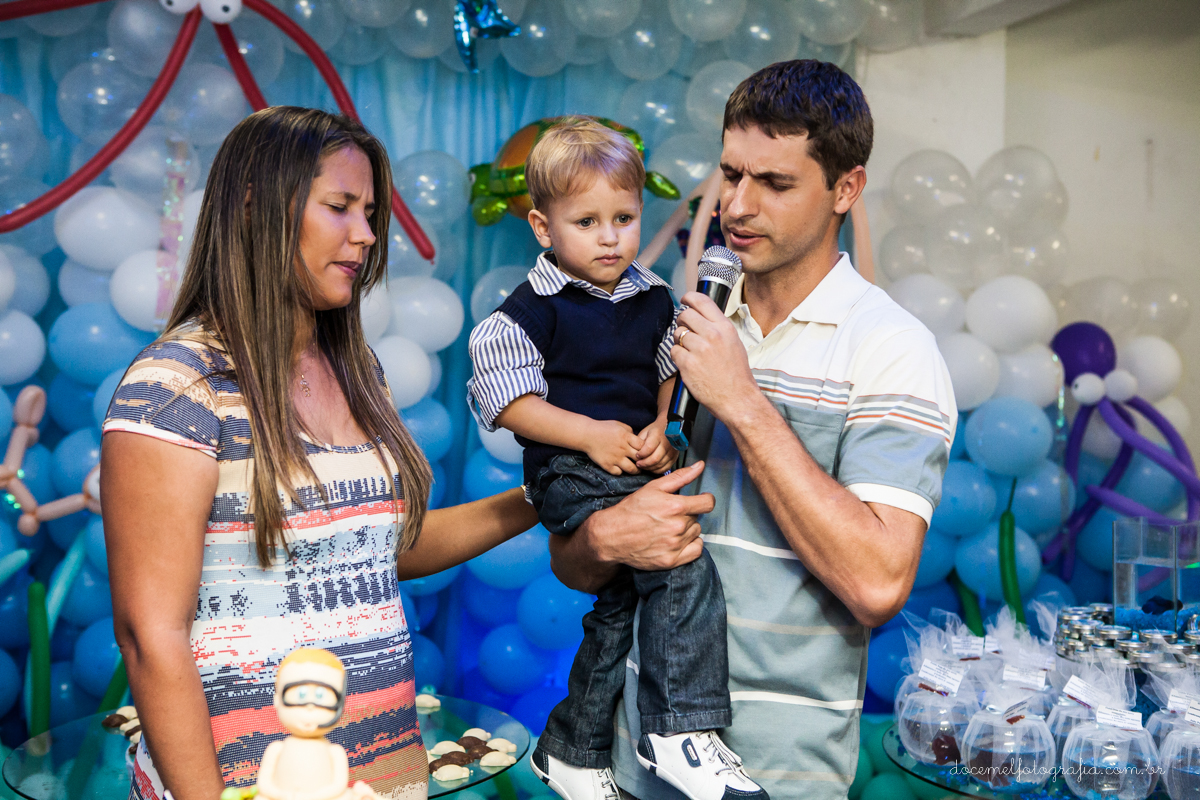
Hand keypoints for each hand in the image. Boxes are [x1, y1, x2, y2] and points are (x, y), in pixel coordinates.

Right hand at [582, 462, 713, 572]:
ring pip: (696, 533)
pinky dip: (691, 545)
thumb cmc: (631, 510)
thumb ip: (680, 477)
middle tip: (670, 515)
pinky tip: (679, 540)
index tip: (699, 501)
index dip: (705, 500)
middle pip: (698, 518)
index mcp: (676, 507)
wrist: (612, 535)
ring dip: (688, 529)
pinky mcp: (671, 560)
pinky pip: (696, 551)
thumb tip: (700, 466)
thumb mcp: (654, 488)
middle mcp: (678, 527)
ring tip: (669, 527)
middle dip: (687, 514)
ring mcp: (675, 545)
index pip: (708, 503)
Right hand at [585, 419, 642, 475]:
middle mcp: (622, 448)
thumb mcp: (619, 425)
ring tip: (635, 469)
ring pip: (632, 469)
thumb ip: (630, 431)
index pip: (643, 446)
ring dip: (636, 470)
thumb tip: (638, 439)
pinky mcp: (607, 465)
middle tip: (643, 462)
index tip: (644, 451)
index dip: (646, 450)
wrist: (586, 434)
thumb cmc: (603, 428)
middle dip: (643, 461)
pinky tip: (620, 468)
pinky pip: (619, 473)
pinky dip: (621, 471)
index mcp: (626, 437)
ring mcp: (615, 458)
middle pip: (640, 459)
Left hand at [636, 418, 676, 473]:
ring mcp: (672, 451)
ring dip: (650, 468)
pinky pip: (666, 468)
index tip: (637, 455)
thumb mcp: (645, 432)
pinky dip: (657, 470)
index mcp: (658, 434)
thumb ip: (640, 442)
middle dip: (644, 463)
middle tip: (638, 464)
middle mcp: (667, 443)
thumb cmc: (655, 430)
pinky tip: (651, 468)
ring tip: (643, 466)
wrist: (671, 428)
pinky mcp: (675, 457)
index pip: (649, 448)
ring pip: (660, 464)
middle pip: (655, 458)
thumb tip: (634, 453)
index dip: (641, 454)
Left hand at [673, 292, 760, 422]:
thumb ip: (718, 328)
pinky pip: (673, 351)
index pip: (702, 301)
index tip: (684, 300)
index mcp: (725, 328)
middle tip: (685, 331)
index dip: (689, 298)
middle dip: (682, 322)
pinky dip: (677, 356)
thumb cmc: (736, 374)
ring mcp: (699, 349)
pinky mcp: (688, 363)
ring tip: (690, 351)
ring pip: (677, 333)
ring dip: (679, 341)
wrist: (737, 398)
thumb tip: (701, 317)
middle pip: (685, 315)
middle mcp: (712, 335)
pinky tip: (688, 363)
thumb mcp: (734, 343)